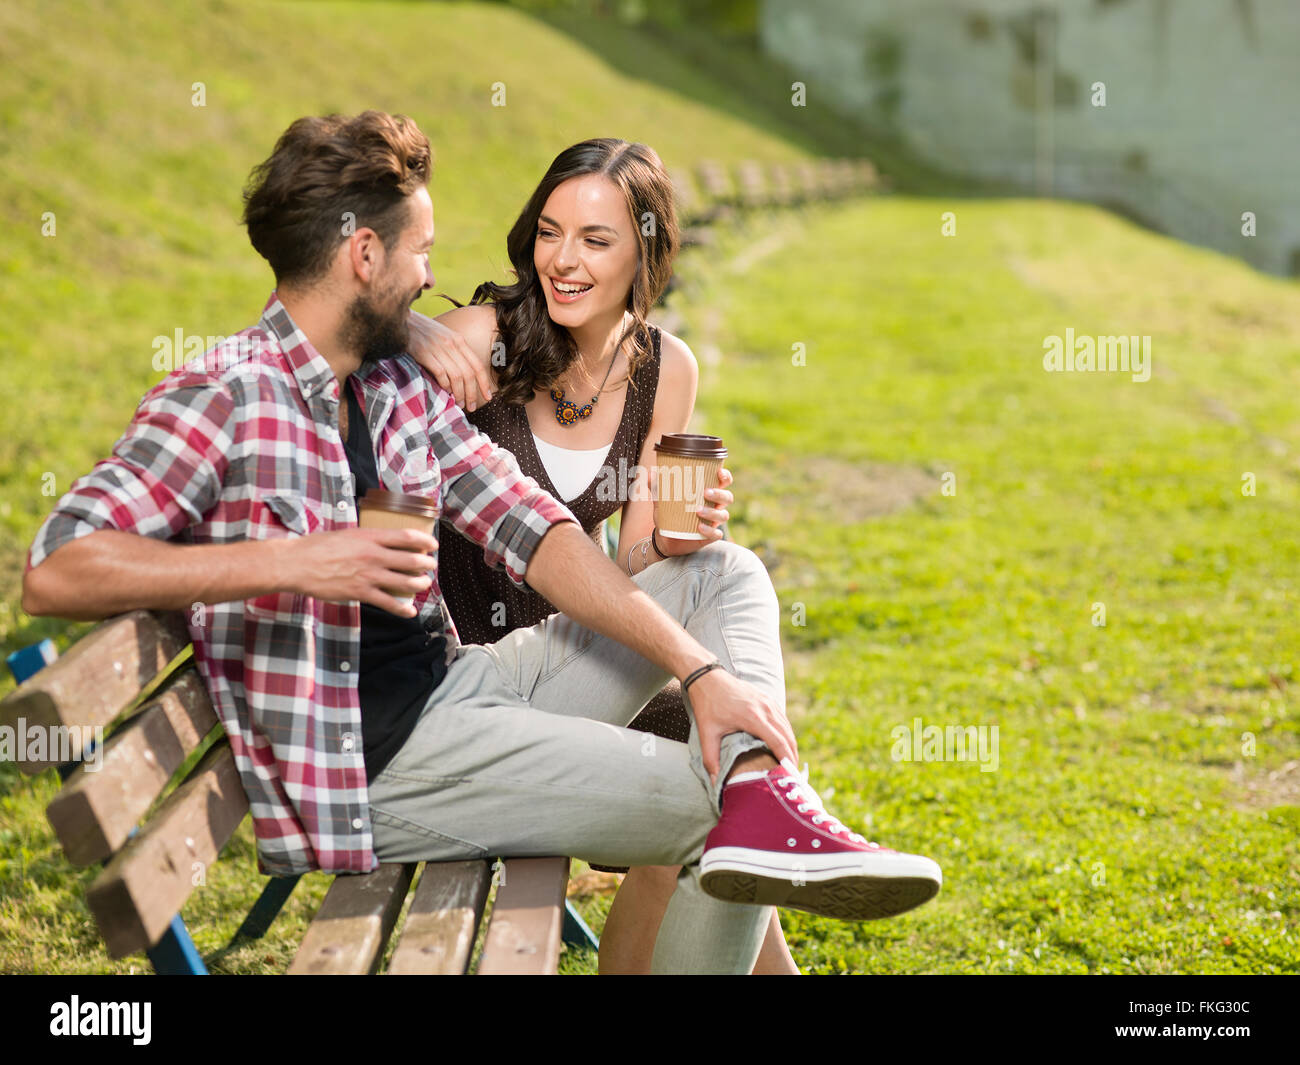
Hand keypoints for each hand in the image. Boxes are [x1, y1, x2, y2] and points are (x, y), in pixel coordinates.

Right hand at [277, 527, 437, 616]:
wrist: (297, 564)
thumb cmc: (317, 547)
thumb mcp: (346, 534)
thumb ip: (366, 538)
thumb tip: (380, 541)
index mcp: (370, 537)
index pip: (407, 536)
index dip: (425, 541)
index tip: (433, 545)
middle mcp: (374, 555)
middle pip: (412, 560)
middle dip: (427, 564)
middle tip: (431, 566)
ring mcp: (369, 575)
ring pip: (406, 582)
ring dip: (420, 584)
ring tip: (424, 584)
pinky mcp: (361, 593)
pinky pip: (389, 603)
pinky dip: (403, 609)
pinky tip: (410, 612)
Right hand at [407, 311, 494, 411]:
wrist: (400, 319)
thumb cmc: (421, 331)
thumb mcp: (443, 336)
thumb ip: (454, 351)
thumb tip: (464, 375)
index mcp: (458, 340)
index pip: (477, 365)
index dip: (484, 383)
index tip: (488, 396)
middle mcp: (450, 343)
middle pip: (468, 374)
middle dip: (472, 393)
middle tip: (471, 406)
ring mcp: (437, 348)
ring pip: (456, 376)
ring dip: (459, 393)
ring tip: (459, 403)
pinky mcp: (423, 353)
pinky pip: (440, 373)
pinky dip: (444, 385)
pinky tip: (444, 391)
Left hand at [651, 466, 733, 556]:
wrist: (665, 538)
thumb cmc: (670, 514)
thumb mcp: (662, 500)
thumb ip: (657, 487)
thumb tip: (650, 473)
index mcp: (708, 493)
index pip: (723, 482)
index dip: (725, 476)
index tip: (719, 472)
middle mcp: (715, 506)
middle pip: (727, 497)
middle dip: (719, 494)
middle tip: (705, 492)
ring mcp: (714, 522)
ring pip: (723, 515)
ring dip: (712, 512)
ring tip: (698, 511)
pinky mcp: (710, 536)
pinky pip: (716, 534)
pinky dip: (709, 530)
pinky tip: (699, 527)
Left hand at [685, 667, 797, 785]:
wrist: (707, 677)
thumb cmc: (707, 705)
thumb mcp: (706, 733)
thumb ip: (711, 759)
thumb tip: (714, 782)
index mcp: (754, 718)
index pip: (779, 742)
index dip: (787, 760)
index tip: (791, 775)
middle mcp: (766, 708)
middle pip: (788, 737)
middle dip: (792, 756)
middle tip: (793, 776)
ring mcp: (768, 702)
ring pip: (787, 728)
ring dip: (791, 745)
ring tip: (789, 764)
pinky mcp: (767, 699)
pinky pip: (782, 719)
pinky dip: (786, 734)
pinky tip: (783, 745)